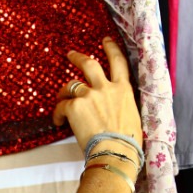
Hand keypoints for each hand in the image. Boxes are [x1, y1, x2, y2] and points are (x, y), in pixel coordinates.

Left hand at [53, 37, 143, 155]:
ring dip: (63, 91)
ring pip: (71, 85)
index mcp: (124, 90)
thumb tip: (118, 111)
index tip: (106, 41)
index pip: (119, 62)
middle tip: (70, 54)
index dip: (111, 49)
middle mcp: (106, 88)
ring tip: (60, 98)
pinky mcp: (75, 106)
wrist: (116, 151)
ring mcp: (89, 95)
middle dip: (78, 57)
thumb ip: (123, 107)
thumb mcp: (134, 117)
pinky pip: (61, 105)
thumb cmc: (128, 142)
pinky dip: (58, 113)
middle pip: (89, 64)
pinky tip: (58, 122)